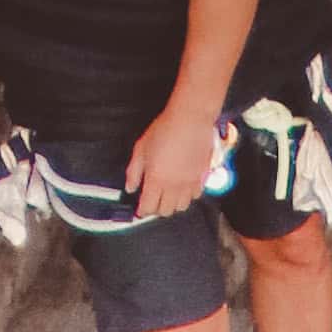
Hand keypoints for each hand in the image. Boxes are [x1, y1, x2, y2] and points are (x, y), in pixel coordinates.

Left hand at [124, 103, 221, 221]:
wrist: (190, 119)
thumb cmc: (165, 129)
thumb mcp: (141, 148)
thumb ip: (134, 171)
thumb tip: (130, 187)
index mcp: (156, 180)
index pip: (148, 207)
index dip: (142, 210)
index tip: (140, 208)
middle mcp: (173, 186)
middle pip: (164, 212)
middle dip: (156, 209)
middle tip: (153, 201)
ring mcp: (189, 184)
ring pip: (180, 207)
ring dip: (172, 204)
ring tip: (167, 195)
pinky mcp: (201, 178)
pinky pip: (194, 197)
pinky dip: (187, 196)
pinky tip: (182, 187)